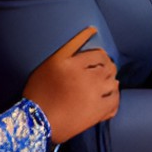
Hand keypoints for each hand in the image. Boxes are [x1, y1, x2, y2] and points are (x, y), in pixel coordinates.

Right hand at [24, 26, 119, 144]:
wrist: (37, 122)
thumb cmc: (40, 90)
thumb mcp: (51, 62)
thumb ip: (72, 44)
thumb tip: (93, 29)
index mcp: (73, 65)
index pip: (100, 54)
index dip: (102, 56)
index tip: (99, 61)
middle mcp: (86, 79)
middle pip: (108, 68)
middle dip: (108, 68)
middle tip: (102, 73)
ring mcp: (93, 97)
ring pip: (113, 83)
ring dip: (111, 82)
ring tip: (104, 85)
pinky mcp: (96, 113)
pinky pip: (115, 102)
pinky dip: (114, 98)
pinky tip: (107, 98)